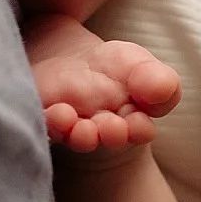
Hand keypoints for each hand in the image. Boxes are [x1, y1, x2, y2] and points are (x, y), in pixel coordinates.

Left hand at [23, 14, 180, 158]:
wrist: (66, 64)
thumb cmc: (112, 70)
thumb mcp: (140, 65)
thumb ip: (158, 80)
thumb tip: (160, 90)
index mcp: (130, 120)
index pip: (140, 129)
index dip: (139, 129)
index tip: (139, 123)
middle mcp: (99, 128)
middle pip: (107, 137)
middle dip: (111, 134)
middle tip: (111, 126)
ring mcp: (68, 125)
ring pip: (74, 136)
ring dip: (80, 135)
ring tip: (81, 127)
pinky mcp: (40, 115)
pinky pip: (42, 123)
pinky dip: (49, 122)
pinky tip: (55, 113)